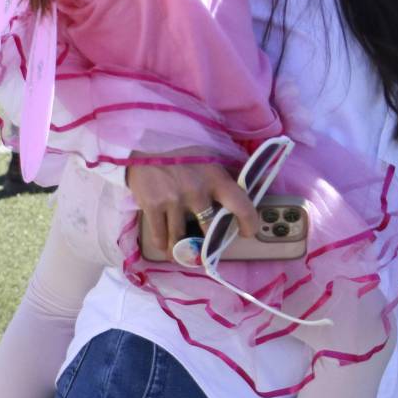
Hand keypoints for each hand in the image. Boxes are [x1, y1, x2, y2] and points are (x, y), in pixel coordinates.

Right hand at [125, 152, 257, 258]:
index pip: (241, 206)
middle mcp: (197, 191)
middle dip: (208, 243)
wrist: (145, 142)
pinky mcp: (152, 205)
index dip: (248, 223)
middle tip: (207, 247)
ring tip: (183, 255)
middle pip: (209, 230)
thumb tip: (253, 188)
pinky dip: (163, 246)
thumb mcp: (209, 158)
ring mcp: (173, 200)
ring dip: (182, 251)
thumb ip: (226, 176)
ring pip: (181, 239)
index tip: (246, 233)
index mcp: (216, 178)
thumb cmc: (182, 151)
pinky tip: (166, 248)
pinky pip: (160, 236)